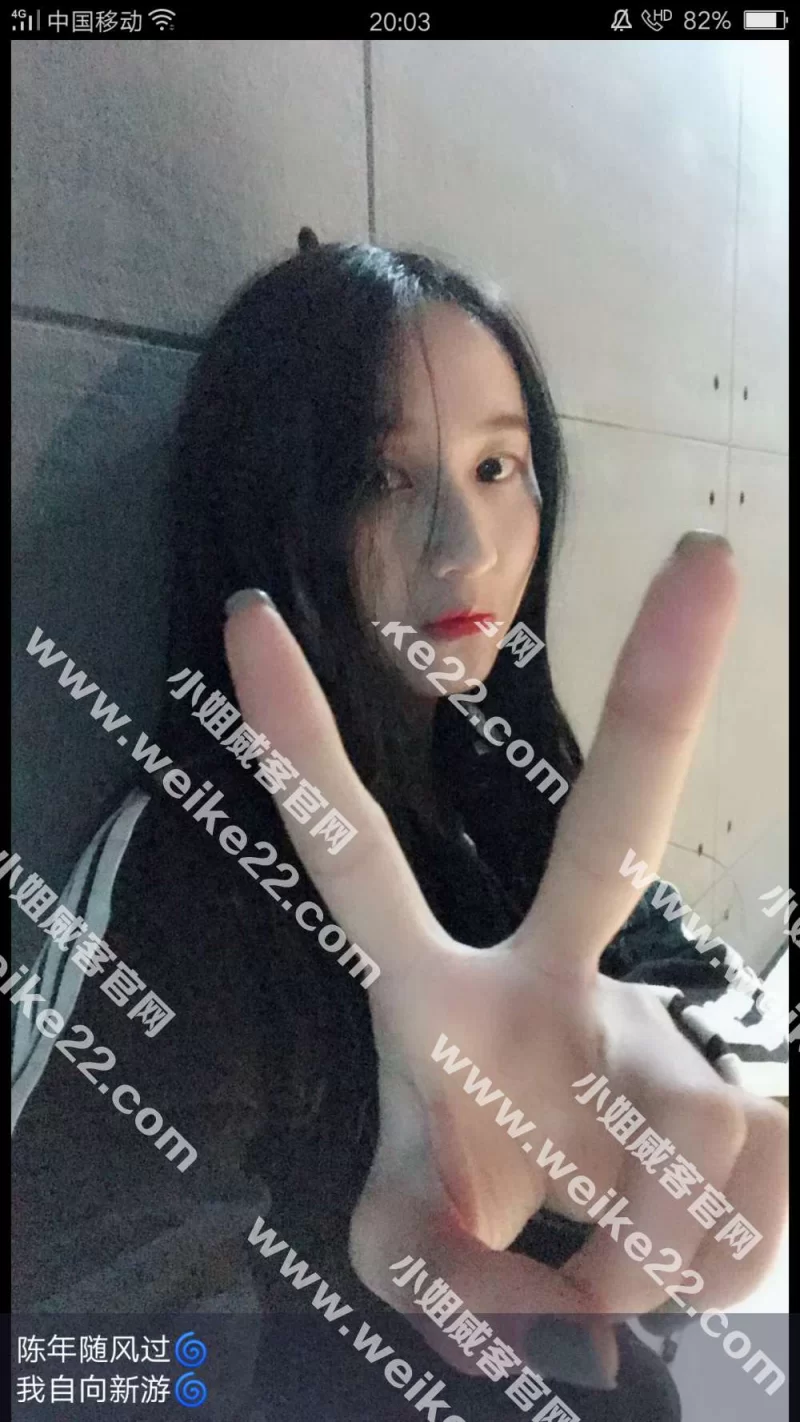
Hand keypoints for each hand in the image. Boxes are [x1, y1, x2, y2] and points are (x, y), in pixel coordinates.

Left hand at [224, 533, 787, 1388]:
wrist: (611, 1256)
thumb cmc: (480, 1198)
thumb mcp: (408, 1244)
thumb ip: (418, 1260)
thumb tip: (505, 1289)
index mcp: (439, 997)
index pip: (351, 858)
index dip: (298, 748)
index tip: (246, 622)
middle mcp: (556, 982)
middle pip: (615, 829)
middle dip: (661, 692)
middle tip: (712, 560)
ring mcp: (660, 1032)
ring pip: (693, 1131)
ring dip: (641, 1256)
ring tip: (609, 1277)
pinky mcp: (750, 1096)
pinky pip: (749, 1195)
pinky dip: (700, 1270)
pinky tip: (676, 1263)